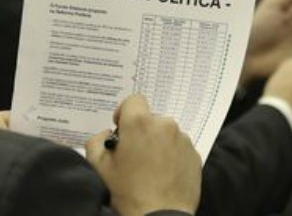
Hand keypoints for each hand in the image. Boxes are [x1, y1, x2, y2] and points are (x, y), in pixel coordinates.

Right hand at [85, 95, 200, 215]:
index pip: (134, 99)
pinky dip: (171, 155)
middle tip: (133, 155)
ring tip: (150, 167)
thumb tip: (107, 134)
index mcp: (139, 122)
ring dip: (157, 142)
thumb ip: (96, 140)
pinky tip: (163, 174)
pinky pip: (179, 147)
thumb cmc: (126, 192)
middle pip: (150, 118)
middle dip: (141, 131)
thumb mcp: (98, 165)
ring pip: (166, 132)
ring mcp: (183, 140)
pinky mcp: (195, 155)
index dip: (125, 112)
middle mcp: (165, 125)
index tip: (121, 129)